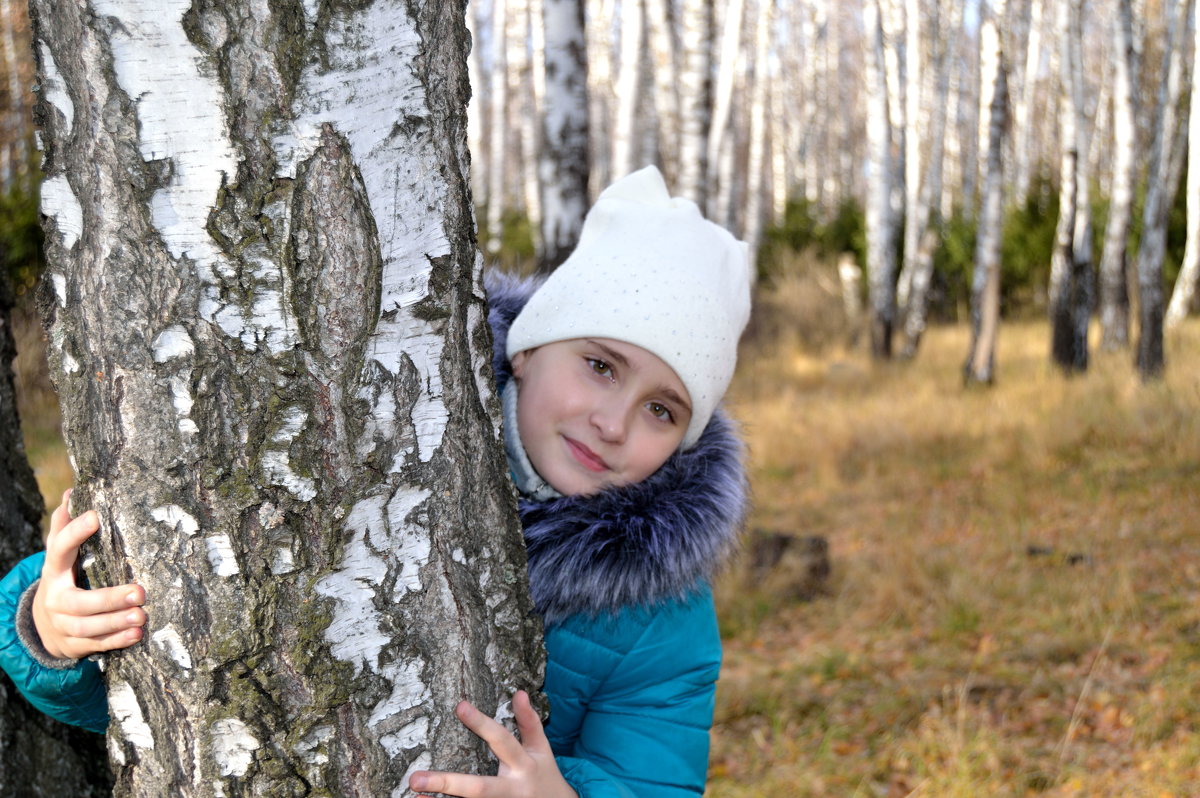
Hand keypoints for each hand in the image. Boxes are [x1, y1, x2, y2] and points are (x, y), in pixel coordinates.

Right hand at [31, 490, 146, 659]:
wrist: (42, 625)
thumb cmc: (63, 579)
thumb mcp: (59, 556)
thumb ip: (65, 527)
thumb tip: (71, 493)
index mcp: (53, 571)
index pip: (59, 549)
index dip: (75, 532)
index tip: (96, 517)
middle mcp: (55, 599)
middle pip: (79, 602)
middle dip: (110, 598)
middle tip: (140, 591)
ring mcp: (62, 625)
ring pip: (88, 628)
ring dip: (116, 622)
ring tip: (142, 615)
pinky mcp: (73, 645)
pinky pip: (95, 645)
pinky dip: (116, 641)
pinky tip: (136, 634)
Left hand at [409, 690, 576, 797]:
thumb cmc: (544, 774)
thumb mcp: (541, 749)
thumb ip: (529, 722)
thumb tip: (518, 692)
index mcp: (524, 765)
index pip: (502, 741)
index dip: (482, 723)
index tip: (459, 705)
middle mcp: (511, 789)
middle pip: (478, 788)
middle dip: (447, 783)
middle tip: (415, 778)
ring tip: (415, 796)